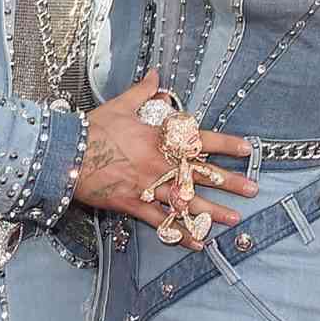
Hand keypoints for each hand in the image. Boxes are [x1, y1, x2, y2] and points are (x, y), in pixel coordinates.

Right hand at [75, 72, 255, 249]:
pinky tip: (199, 243)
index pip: (200, 140)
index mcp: (159, 137)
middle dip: (229, 182)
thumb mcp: (120, 106)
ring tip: (234, 219)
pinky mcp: (135, 205)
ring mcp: (149, 186)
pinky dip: (180, 234)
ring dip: (213, 211)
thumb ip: (143, 93)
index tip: (247, 149)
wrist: (66, 155)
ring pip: (187, 201)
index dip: (226, 144)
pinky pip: (163, 222)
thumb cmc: (93, 129)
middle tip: (253, 189)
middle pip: (201, 174)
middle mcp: (159, 163)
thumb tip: (156, 77)